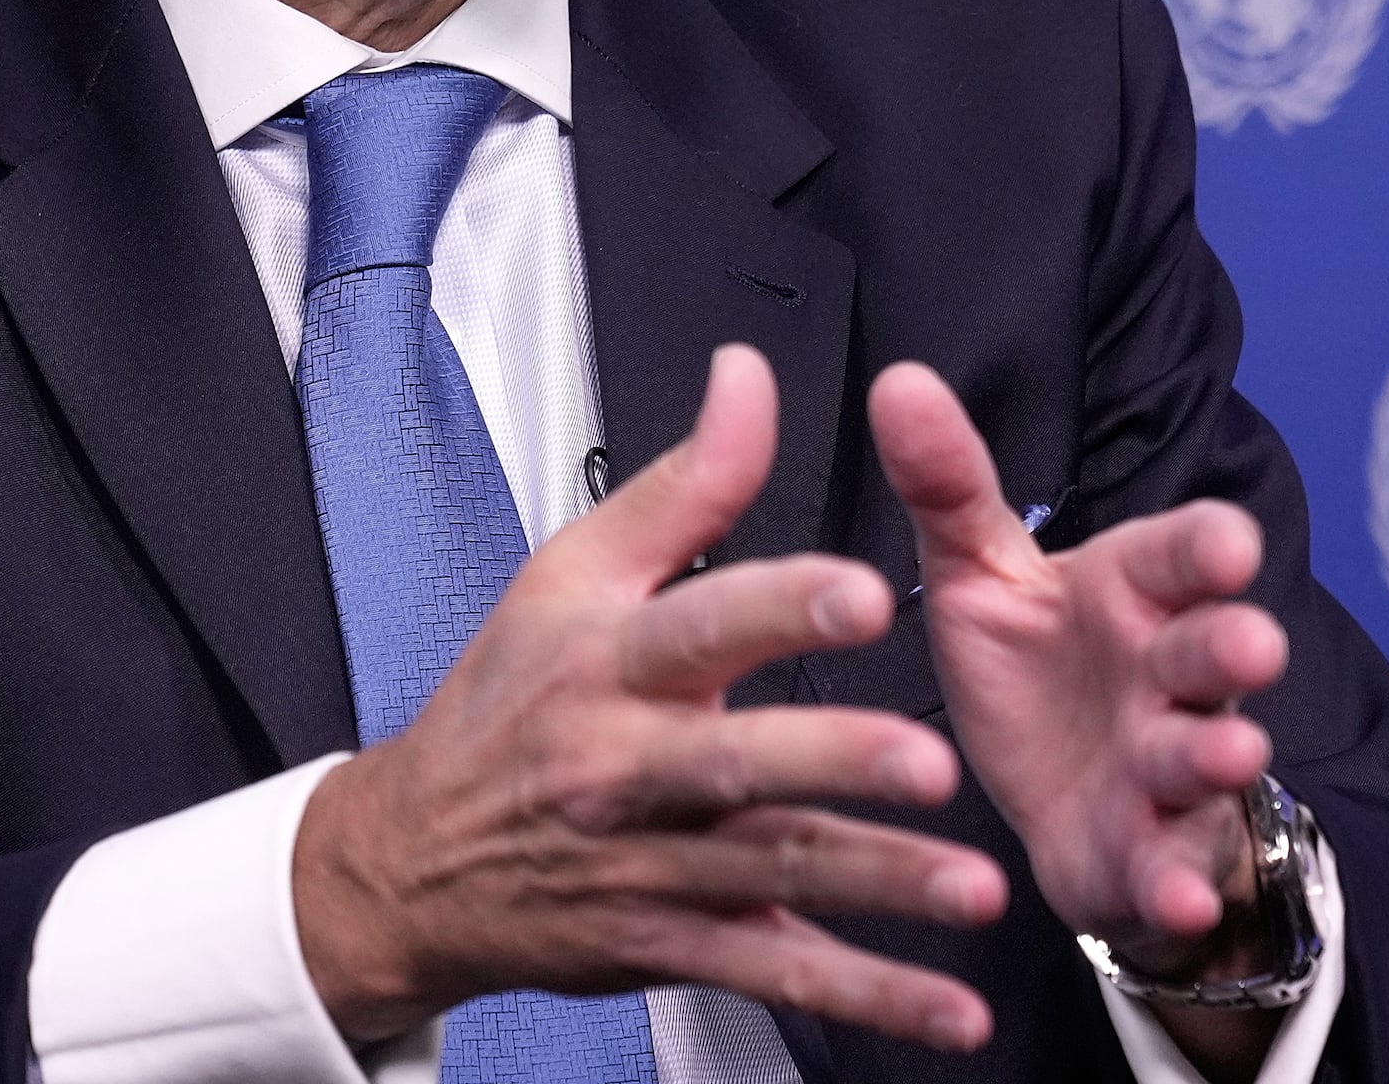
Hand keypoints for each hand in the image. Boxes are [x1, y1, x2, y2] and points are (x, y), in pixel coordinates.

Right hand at [293, 346, 1010, 1053]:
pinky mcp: (672, 945)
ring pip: (773, 875)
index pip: (697, 624)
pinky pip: (778, 974)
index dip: (780, 604)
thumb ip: (686, 483)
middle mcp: (628, 767)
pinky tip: (946, 1010)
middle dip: (837, 762)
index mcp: (610, 664)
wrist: (415, 860)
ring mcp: (652, 866)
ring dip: (878, 887)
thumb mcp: (571, 574)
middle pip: (739, 764)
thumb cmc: (506, 704)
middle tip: (931, 760)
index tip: (861, 589)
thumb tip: (747, 377)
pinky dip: (867, 998)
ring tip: (973, 890)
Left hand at [866, 362, 1289, 975]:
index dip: (1208, 549)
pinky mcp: (1151, 853)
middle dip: (1234, 645)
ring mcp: (1169, 767)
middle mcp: (1168, 674)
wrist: (1058, 800)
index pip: (1181, 555)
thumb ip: (950, 486)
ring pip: (1204, 755)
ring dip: (1218, 756)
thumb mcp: (982, 574)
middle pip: (1211, 651)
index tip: (1227, 544)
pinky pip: (1171, 868)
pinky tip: (1177, 895)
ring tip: (1227, 754)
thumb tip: (897, 378)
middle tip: (1250, 641)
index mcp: (1132, 592)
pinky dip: (1178, 884)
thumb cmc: (1034, 664)